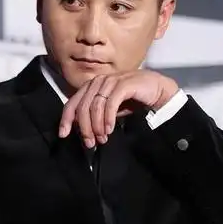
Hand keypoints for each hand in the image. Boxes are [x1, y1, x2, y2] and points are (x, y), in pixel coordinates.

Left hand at [58, 70, 178, 147]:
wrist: (158, 91)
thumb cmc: (135, 100)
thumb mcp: (111, 110)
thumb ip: (96, 115)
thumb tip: (82, 130)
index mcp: (92, 86)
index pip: (72, 102)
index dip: (66, 119)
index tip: (63, 134)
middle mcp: (99, 81)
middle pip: (82, 107)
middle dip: (84, 128)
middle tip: (90, 142)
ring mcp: (111, 81)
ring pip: (94, 106)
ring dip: (96, 126)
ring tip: (102, 138)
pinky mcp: (123, 84)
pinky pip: (110, 103)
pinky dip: (108, 118)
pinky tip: (110, 129)